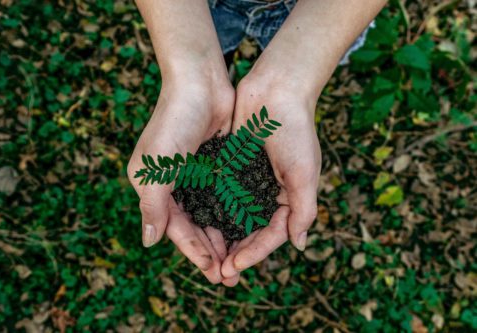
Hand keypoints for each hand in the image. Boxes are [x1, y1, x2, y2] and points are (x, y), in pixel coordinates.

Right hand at [127, 78, 235, 283]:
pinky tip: (247, 230)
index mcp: (154, 187)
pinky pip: (225, 197)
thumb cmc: (174, 122)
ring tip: (240, 260)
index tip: (213, 273)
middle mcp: (174, 185)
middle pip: (194, 227)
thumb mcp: (157, 166)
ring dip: (224, 238)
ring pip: (211, 216)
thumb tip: (149, 243)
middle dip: (211, 251)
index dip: (194, 252)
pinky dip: (234, 215)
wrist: (200, 83)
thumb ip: (153, 205)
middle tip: (230, 276)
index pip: (176, 229)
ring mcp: (197, 176)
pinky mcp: (216, 166)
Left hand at [221, 73, 321, 283]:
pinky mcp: (231, 167)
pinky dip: (212, 210)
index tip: (235, 266)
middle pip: (250, 231)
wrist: (276, 90)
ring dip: (222, 237)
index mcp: (289, 198)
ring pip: (233, 217)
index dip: (254, 253)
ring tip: (207, 257)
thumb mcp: (305, 172)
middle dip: (236, 252)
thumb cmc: (295, 130)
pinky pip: (220, 194)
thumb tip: (299, 245)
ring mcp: (249, 181)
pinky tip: (197, 224)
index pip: (271, 235)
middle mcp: (268, 193)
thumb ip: (303, 209)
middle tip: (218, 273)